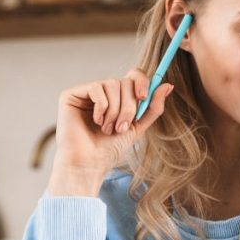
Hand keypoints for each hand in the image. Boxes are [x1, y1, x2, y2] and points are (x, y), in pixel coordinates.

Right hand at [47, 68, 173, 195]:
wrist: (89, 164)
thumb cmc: (110, 149)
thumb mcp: (138, 127)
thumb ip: (152, 108)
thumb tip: (167, 85)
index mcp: (117, 98)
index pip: (133, 76)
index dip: (141, 81)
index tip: (143, 97)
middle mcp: (102, 92)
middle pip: (125, 81)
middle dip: (129, 107)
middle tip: (121, 127)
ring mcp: (86, 92)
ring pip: (112, 84)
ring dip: (115, 110)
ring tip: (108, 129)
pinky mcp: (71, 95)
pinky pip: (97, 88)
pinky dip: (102, 107)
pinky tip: (96, 122)